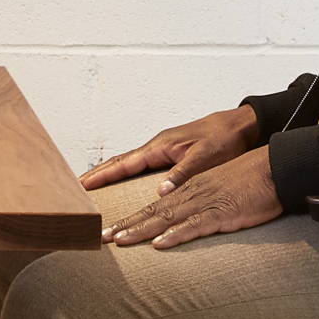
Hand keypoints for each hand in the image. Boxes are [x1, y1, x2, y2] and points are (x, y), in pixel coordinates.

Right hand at [81, 103, 258, 193]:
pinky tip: (123, 181)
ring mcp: (163, 150)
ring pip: (129, 163)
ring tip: (93, 186)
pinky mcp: (170, 154)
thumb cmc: (224, 139)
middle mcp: (157, 147)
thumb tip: (160, 192)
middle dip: (98, 174)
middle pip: (120, 162)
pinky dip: (126, 172)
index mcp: (161, 146)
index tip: (83, 184)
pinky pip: (140, 165)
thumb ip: (182, 173)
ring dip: (110, 174)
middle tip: (78, 186)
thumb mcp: (205, 157)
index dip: (104, 175)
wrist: (240, 125)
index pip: (125, 163)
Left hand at [102, 147, 283, 249]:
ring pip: (165, 218)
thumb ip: (199, 206)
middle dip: (124, 226)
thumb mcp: (218, 192)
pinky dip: (175, 235)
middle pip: (151, 212)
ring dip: (140, 231)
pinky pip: (194, 225)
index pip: (152, 207)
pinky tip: (159, 244)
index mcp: (189, 190)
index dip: (128, 219)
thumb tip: (181, 224)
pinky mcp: (221, 212)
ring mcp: (205, 203)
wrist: (275, 169)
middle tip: (100, 238)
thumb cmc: (250, 183)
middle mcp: (191, 194)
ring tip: (118, 241)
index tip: (108, 231)